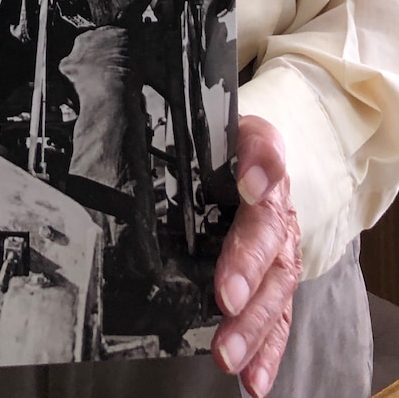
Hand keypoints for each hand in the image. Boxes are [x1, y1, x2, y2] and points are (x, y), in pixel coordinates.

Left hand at [212, 115, 302, 397]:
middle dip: (250, 301)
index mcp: (266, 183)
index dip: (248, 253)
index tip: (229, 289)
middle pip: (272, 264)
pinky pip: (275, 316)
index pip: (261, 217)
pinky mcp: (269, 277)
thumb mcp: (238, 129)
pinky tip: (253, 378)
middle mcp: (277, 222)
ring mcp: (276, 252)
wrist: (244, 147)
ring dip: (255, 332)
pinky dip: (267, 349)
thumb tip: (255, 178)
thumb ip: (255, 148)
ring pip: (274, 296)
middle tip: (226, 320)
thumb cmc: (231, 141)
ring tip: (231, 360)